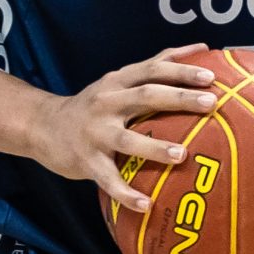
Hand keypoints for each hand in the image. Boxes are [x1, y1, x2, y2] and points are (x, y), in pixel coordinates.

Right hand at [33, 43, 218, 211]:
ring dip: (155, 147)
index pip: (153, 69)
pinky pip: (108, 179)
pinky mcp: (85, 161)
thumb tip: (202, 47)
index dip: (181, 70)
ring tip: (182, 155)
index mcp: (118, 81)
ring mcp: (95, 132)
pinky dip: (126, 193)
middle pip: (146, 97)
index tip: (211, 75)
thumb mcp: (119, 79)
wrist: (42, 127)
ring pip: (127, 139)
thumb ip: (156, 64)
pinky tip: (146, 205)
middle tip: (211, 104)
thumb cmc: (94, 105)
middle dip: (179, 99)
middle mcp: (107, 102)